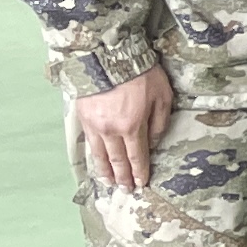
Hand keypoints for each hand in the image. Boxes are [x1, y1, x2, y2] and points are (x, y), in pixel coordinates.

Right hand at [71, 65, 173, 191]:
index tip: (142, 183)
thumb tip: (153, 143)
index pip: (137, 156)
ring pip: (100, 155)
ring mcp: (95, 125)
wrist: (108, 56)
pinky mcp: (83, 118)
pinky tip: (96, 163)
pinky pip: (89, 143)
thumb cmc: (140, 73)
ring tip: (110, 182)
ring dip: (106, 171)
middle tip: (126, 190)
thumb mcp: (162, 95)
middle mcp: (111, 130)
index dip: (140, 171)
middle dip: (123, 176)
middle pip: (118, 160)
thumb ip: (159, 122)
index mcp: (132, 126)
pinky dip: (93, 157)